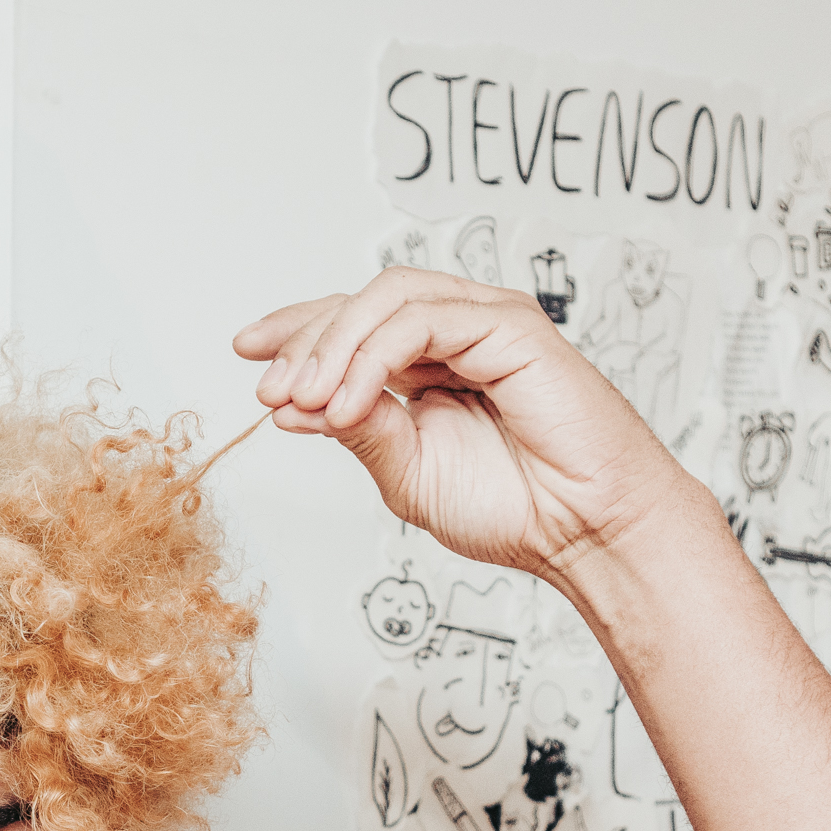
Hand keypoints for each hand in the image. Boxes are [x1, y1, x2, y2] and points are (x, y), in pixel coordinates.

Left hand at [235, 270, 687, 579]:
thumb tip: (291, 406)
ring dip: (333, 346)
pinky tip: (346, 404)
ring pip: (387, 299)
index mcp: (431, 364)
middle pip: (361, 303)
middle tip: (270, 390)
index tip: (247, 355)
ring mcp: (485, 323)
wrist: (583, 531)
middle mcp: (457, 334)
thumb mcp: (406, 472)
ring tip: (304, 400)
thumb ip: (355, 430)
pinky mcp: (511, 326)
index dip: (296, 330)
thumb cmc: (514, 508)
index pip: (353, 324)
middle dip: (304, 342)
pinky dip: (372, 358)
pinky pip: (423, 321)